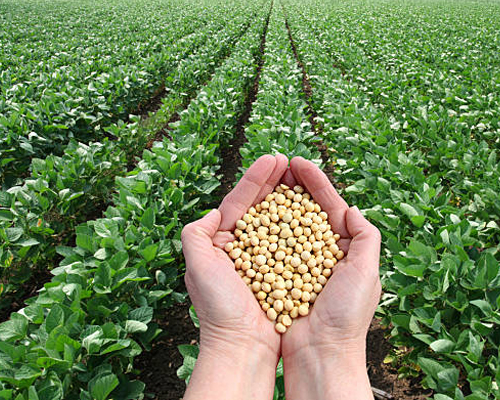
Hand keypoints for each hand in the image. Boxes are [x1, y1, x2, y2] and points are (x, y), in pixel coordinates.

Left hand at [181, 154, 287, 399]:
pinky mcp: (282, 271)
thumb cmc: (218, 308)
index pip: (239, 202)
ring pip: (277, 220)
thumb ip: (196, 234)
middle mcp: (243, 248)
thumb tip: (213, 212)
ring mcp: (264, 259)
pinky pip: (292, 242)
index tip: (273, 158)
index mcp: (221, 243)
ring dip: (288, 197)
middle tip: (288, 160)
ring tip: (300, 176)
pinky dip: (300, 224)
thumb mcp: (197, 266)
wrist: (242, 346)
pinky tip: (310, 209)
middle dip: (273, 182)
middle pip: (260, 207)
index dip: (255, 179)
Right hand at [280, 157, 381, 399]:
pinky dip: (263, 228)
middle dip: (294, 186)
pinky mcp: (278, 274)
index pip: (329, 205)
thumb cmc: (346, 316)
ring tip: (265, 180)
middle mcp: (320, 252)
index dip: (315, 182)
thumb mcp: (366, 272)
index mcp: (344, 248)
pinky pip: (269, 246)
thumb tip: (351, 208)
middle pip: (306, 209)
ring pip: (286, 224)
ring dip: (277, 201)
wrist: (320, 354)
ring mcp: (298, 262)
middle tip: (279, 163)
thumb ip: (365, 237)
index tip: (298, 162)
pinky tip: (254, 212)